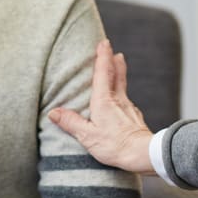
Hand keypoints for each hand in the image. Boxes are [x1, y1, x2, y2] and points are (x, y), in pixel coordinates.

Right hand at [49, 39, 154, 174]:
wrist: (144, 154)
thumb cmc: (115, 145)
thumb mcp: (87, 136)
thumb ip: (71, 122)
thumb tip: (53, 112)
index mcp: (104, 100)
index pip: (103, 73)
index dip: (103, 57)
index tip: (103, 43)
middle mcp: (118, 100)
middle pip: (117, 75)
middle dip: (114, 61)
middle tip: (114, 50)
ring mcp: (129, 108)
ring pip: (123, 87)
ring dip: (120, 75)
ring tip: (119, 67)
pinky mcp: (135, 118)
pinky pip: (127, 101)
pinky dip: (122, 95)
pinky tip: (122, 103)